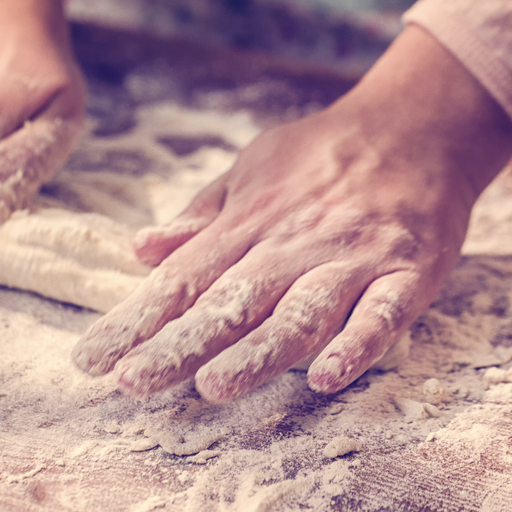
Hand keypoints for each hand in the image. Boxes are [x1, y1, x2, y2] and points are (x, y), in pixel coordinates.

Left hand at [72, 25, 511, 400]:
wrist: (419, 123)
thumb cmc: (325, 154)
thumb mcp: (254, 167)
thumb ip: (203, 215)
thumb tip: (140, 249)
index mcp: (251, 221)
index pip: (184, 279)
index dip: (136, 320)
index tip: (92, 360)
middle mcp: (295, 243)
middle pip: (232, 303)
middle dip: (180, 345)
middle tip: (132, 383)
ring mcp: (354, 259)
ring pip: (301, 313)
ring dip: (258, 352)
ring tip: (214, 387)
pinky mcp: (409, 273)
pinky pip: (383, 314)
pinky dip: (358, 346)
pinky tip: (328, 378)